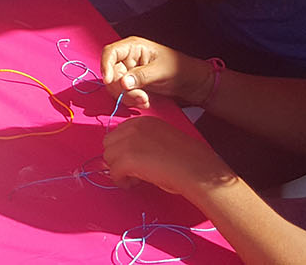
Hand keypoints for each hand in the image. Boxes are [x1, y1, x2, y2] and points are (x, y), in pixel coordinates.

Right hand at [102, 35, 208, 109]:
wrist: (192, 83)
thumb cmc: (180, 68)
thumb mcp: (161, 70)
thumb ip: (141, 76)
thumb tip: (122, 82)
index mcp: (134, 47)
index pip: (110, 52)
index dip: (106, 66)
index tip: (109, 81)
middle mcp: (129, 58)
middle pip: (111, 72)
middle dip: (122, 88)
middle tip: (139, 96)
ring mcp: (130, 72)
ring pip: (116, 86)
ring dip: (127, 96)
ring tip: (144, 100)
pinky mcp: (133, 85)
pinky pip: (124, 94)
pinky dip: (131, 100)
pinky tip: (145, 102)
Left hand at [102, 116, 227, 197]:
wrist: (196, 168)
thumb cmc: (185, 159)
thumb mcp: (160, 141)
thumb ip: (141, 142)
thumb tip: (123, 154)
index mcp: (143, 121)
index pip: (118, 133)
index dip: (123, 149)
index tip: (134, 161)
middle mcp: (133, 127)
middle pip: (109, 144)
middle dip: (117, 158)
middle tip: (132, 171)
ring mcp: (129, 142)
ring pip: (108, 158)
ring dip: (119, 170)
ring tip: (135, 178)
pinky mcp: (127, 159)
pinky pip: (113, 172)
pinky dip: (121, 181)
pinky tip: (133, 184)